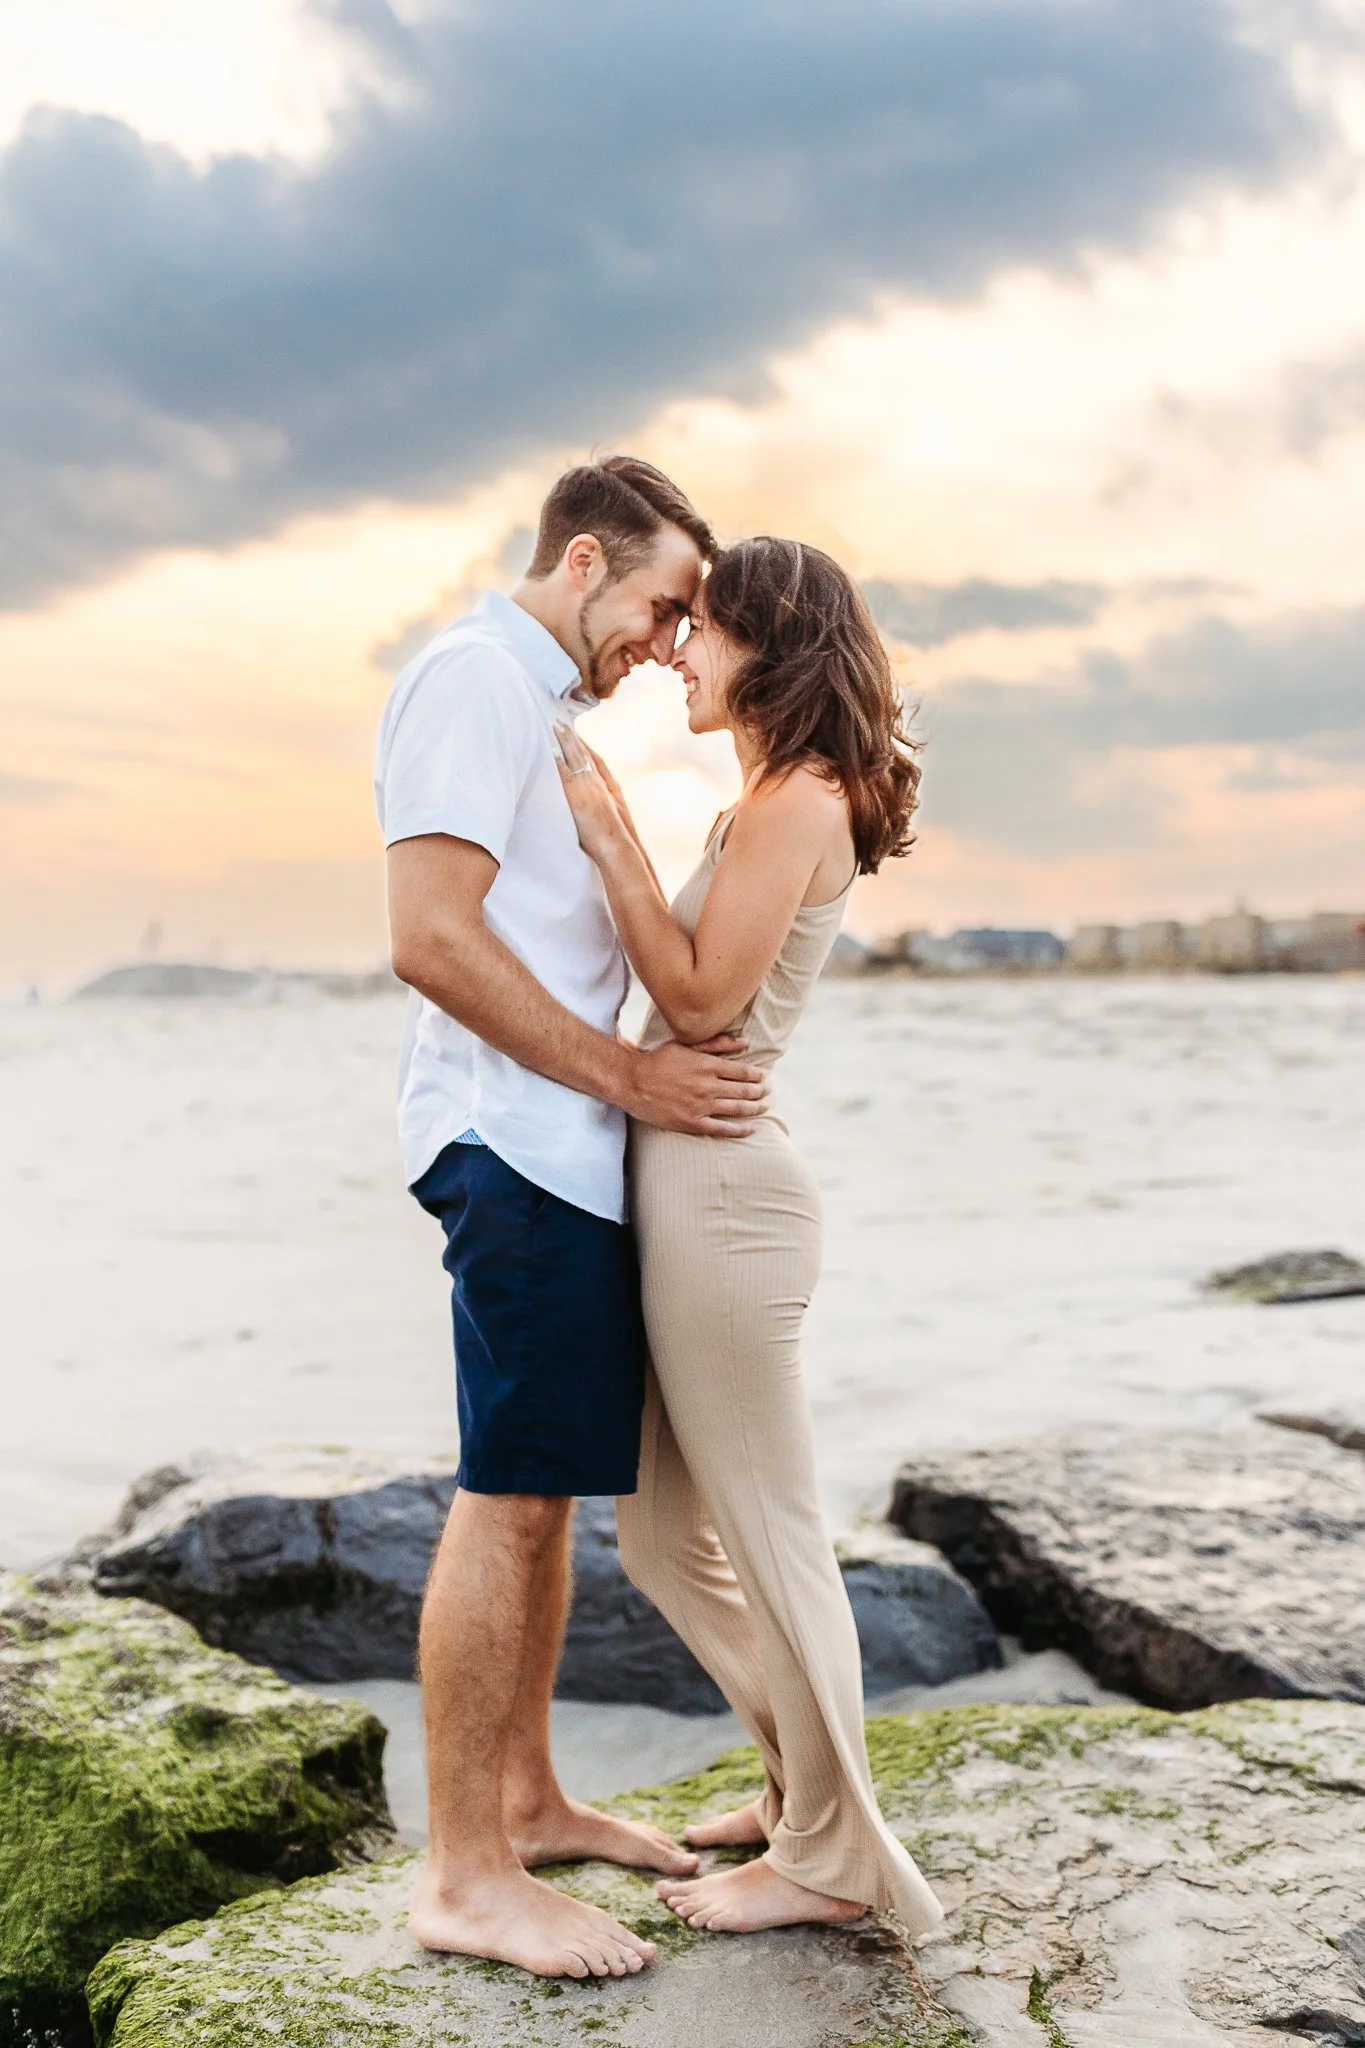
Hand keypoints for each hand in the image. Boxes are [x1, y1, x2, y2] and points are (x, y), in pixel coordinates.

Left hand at [555, 722, 625, 862]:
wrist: (618, 846)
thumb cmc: (619, 839)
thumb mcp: (619, 817)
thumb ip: (610, 807)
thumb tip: (602, 808)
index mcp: (611, 787)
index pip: (597, 760)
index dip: (586, 747)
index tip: (578, 735)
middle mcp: (601, 783)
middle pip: (585, 753)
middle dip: (573, 737)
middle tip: (562, 722)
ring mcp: (590, 787)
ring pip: (576, 757)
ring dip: (565, 741)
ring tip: (555, 726)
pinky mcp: (578, 795)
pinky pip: (566, 773)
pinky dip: (560, 760)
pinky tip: (552, 750)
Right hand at [625, 1037, 768, 1137]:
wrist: (632, 1081)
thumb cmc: (658, 1060)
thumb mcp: (687, 1045)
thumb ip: (717, 1044)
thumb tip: (744, 1042)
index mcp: (708, 1065)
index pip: (743, 1071)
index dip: (757, 1075)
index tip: (764, 1077)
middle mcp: (708, 1086)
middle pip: (744, 1091)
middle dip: (760, 1092)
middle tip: (768, 1092)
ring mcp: (701, 1106)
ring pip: (737, 1109)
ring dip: (755, 1108)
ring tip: (764, 1107)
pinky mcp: (692, 1123)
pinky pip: (722, 1129)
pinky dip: (740, 1130)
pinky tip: (751, 1128)